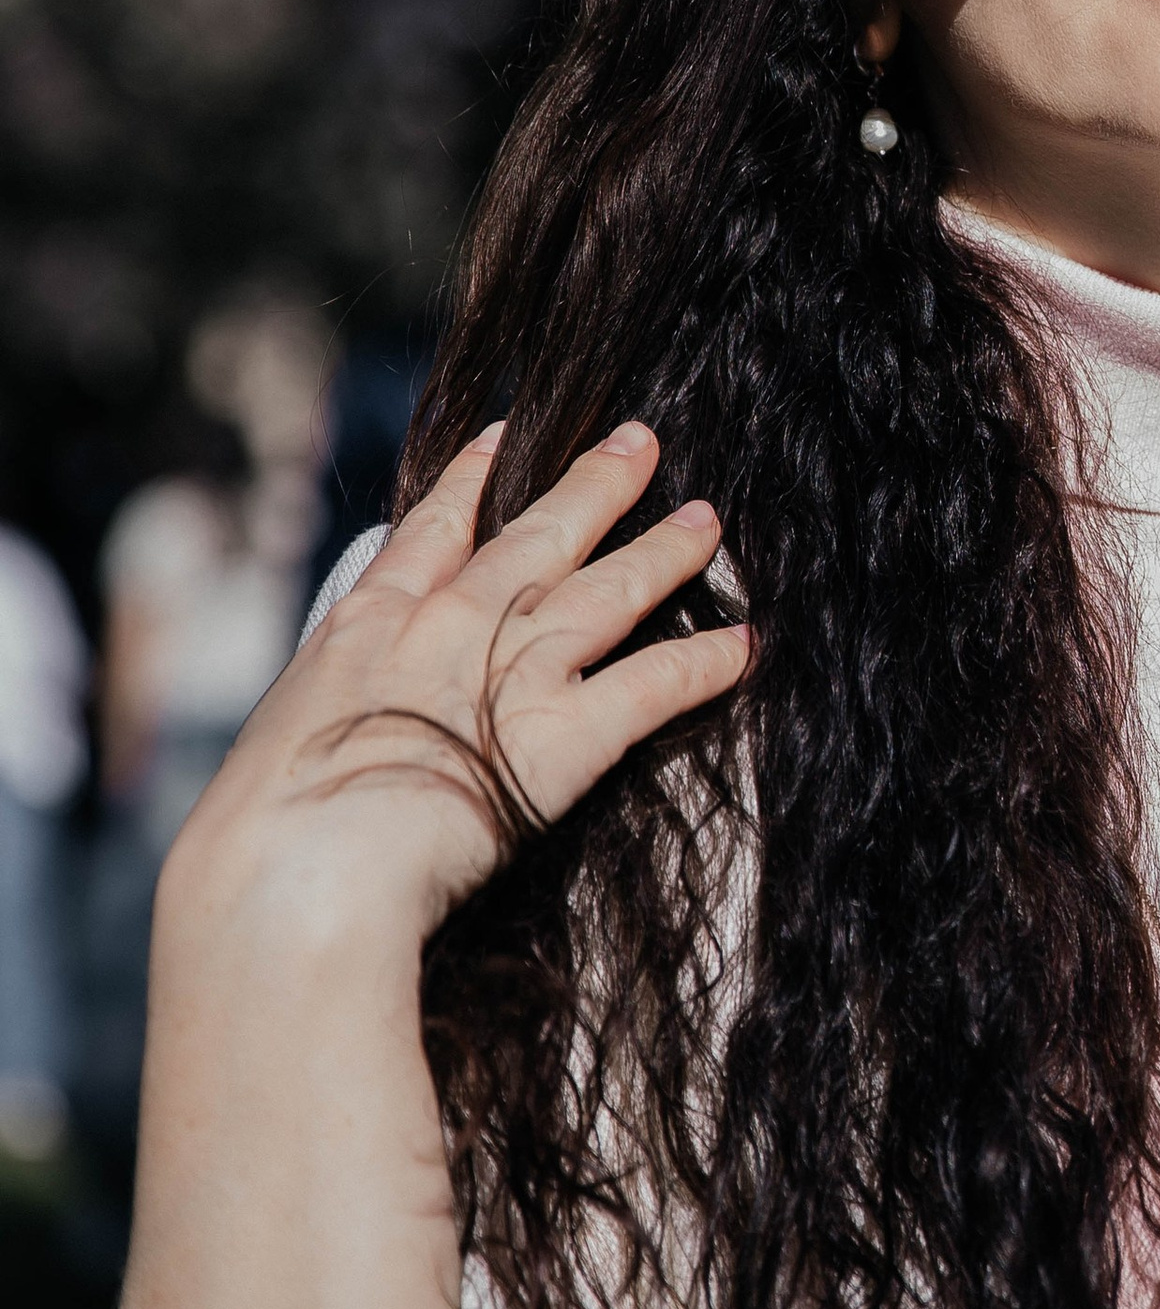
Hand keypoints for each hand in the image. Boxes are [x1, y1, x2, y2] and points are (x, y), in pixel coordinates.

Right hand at [160, 420, 750, 960]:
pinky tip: (744, 645)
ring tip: (708, 519)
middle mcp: (446, 628)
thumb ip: (329, 715)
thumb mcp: (284, 744)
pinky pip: (655, 684)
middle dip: (594, 486)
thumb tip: (337, 734)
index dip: (472, 480)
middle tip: (641, 440)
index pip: (431, 533)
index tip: (504, 438)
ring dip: (664, 553)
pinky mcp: (562, 735)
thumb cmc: (266, 833)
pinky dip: (704, 664)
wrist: (296, 869)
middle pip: (537, 538)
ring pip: (607, 591)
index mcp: (367, 627)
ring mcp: (508, 672)